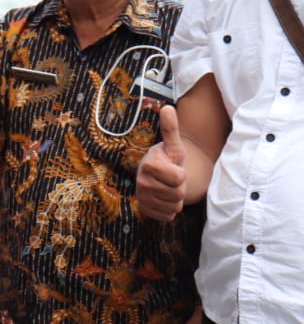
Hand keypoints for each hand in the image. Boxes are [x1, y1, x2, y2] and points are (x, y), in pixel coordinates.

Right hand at [136, 105, 186, 220]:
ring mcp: (142, 197)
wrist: (156, 177)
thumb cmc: (168, 160)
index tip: (174, 169)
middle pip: (177, 194)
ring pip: (173, 206)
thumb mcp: (173, 146)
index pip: (179, 179)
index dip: (182, 175)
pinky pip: (167, 216)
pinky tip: (164, 200)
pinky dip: (170, 210)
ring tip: (168, 189)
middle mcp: (141, 182)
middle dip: (180, 188)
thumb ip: (171, 129)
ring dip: (176, 200)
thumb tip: (168, 107)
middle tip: (172, 180)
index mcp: (149, 165)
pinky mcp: (144, 210)